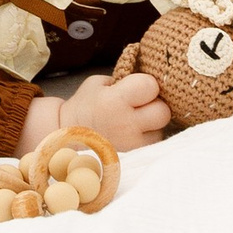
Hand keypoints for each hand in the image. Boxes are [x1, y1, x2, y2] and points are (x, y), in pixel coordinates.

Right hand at [27, 72, 169, 152]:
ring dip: (154, 123)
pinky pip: (153, 142)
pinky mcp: (132, 155)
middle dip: (155, 104)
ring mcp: (130, 143)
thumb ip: (125, 80)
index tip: (137, 86)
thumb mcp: (100, 82)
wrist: (69, 133)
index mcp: (115, 100)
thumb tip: (150, 77)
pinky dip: (149, 135)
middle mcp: (125, 123)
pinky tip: (137, 129)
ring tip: (138, 118)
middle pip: (162, 112)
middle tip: (143, 103)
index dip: (147, 84)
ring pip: (161, 130)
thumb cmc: (87, 103)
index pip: (150, 86)